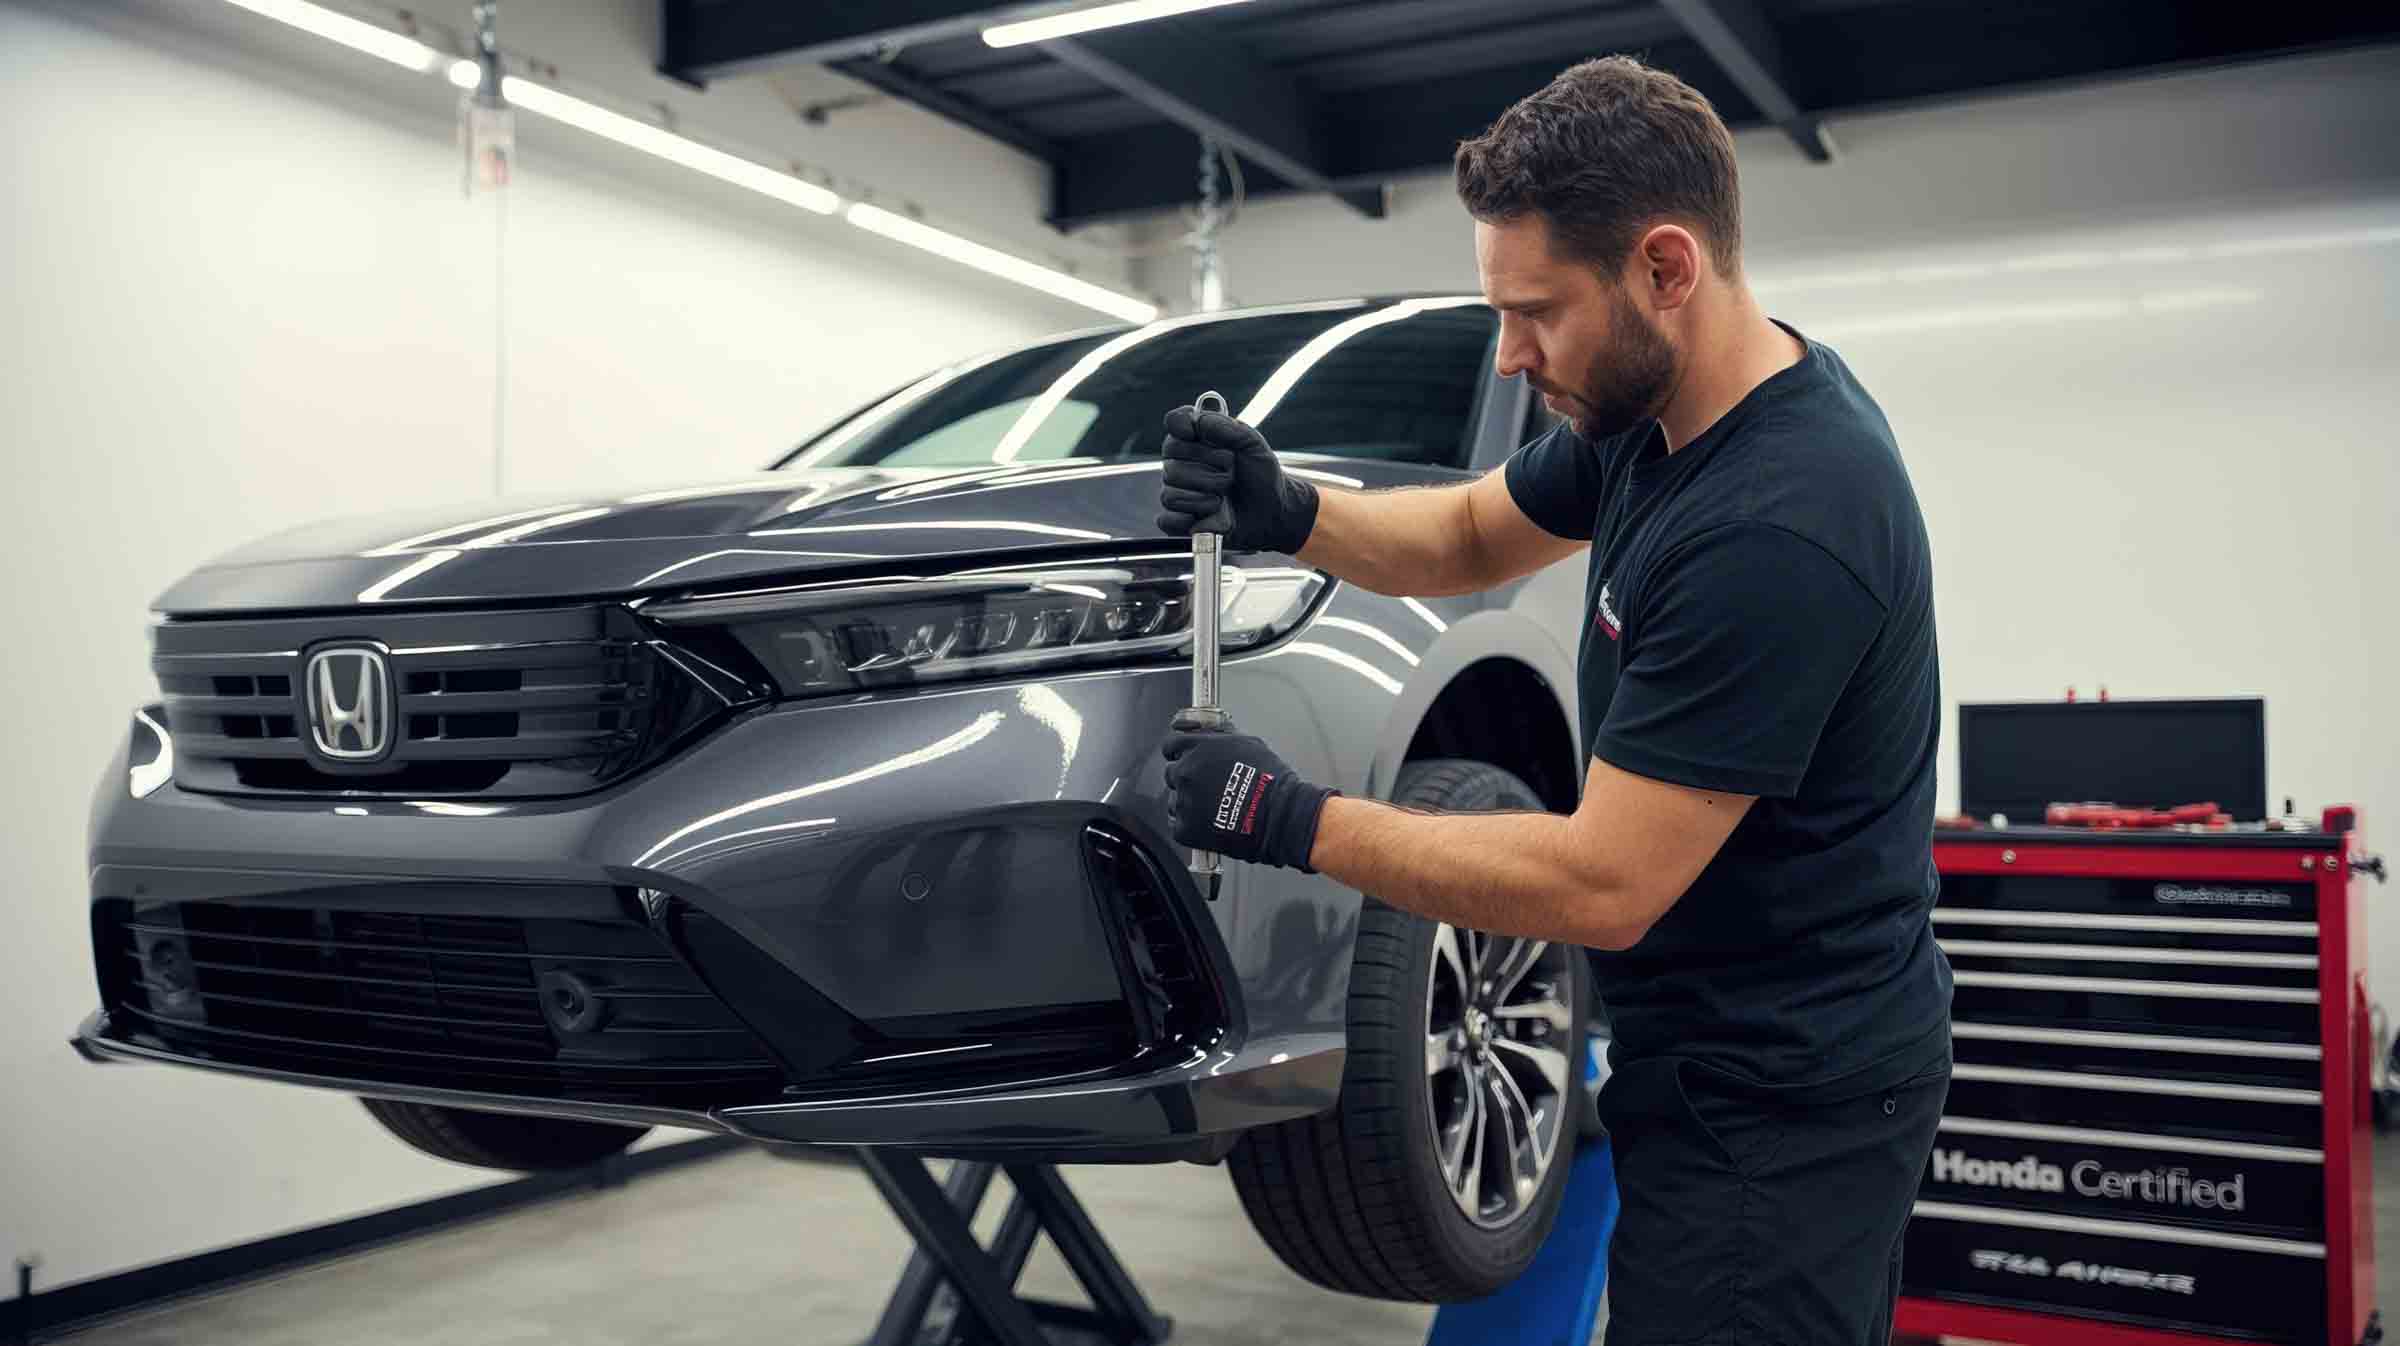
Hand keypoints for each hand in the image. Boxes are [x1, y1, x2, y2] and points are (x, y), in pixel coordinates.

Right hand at [1157, 405, 1319, 554]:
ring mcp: (1178, 491)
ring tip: (1224, 497)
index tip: (1193, 433)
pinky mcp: (1179, 520)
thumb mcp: (1252, 444)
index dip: (1180, 426)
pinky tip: (1208, 513)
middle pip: (1171, 460)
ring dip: (1204, 496)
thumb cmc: (1260, 474)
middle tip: (1231, 472)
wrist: (1272, 510)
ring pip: (1170, 492)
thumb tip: (1199, 419)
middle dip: (1208, 468)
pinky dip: (1189, 518)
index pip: (1175, 422)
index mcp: (1197, 438)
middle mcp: (1182, 462)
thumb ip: (1227, 428)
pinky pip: (1167, 519)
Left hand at [1162, 712, 1337, 870]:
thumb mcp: (1247, 743)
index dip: (1179, 752)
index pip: (1171, 745)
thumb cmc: (1270, 781)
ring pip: (1175, 799)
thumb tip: (1206, 729)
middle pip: (1172, 773)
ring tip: (1214, 807)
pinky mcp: (1185, 827)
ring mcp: (1184, 800)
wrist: (1279, 816)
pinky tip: (1210, 822)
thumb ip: (1219, 736)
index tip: (1185, 758)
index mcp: (1198, 748)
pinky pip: (1178, 823)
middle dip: (1188, 778)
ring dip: (1189, 802)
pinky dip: (1190, 824)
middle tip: (1209, 787)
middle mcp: (1186, 771)